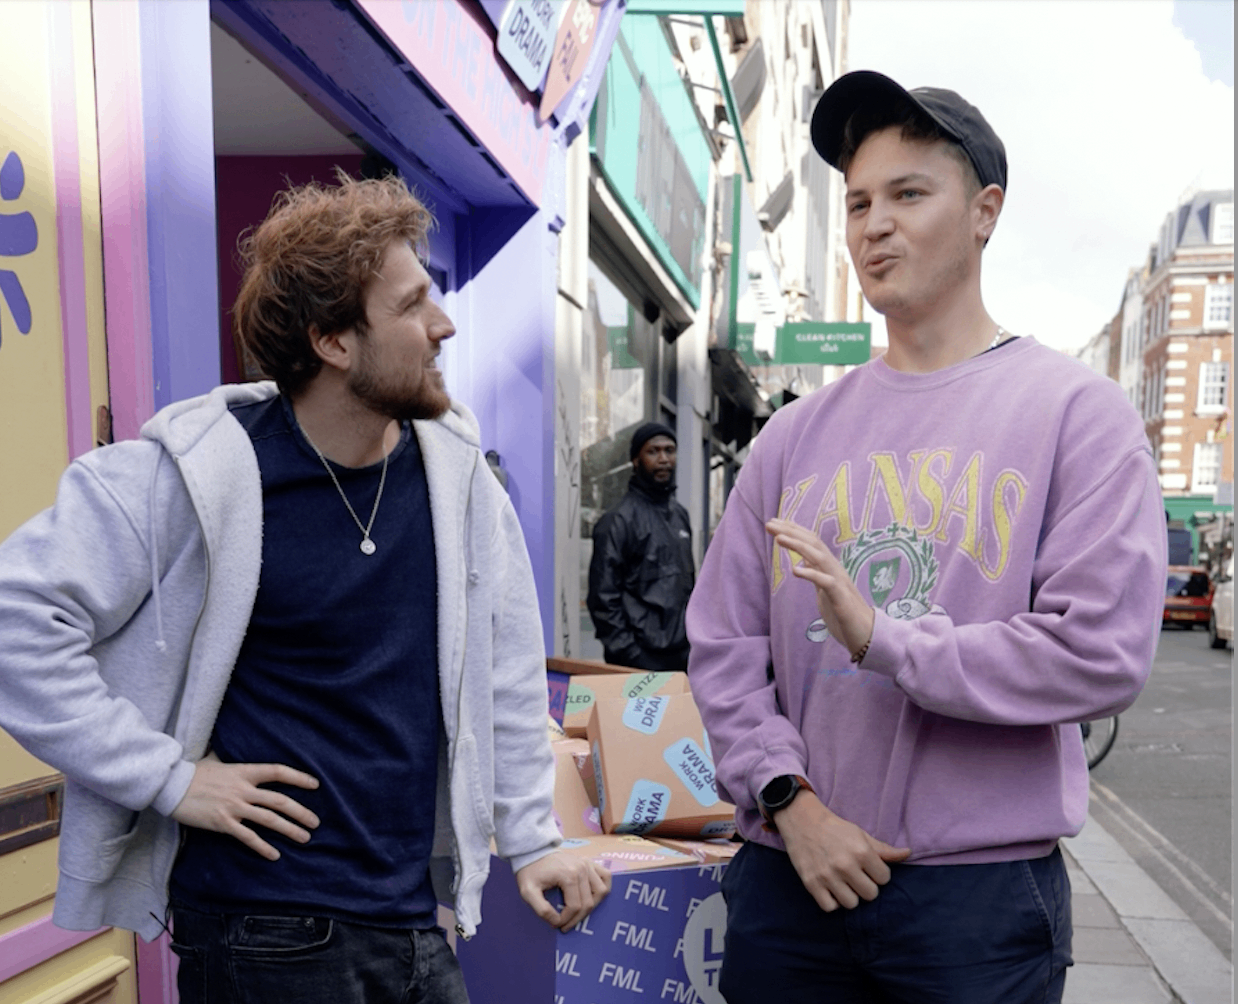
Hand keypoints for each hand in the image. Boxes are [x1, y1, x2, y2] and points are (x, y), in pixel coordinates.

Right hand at [170, 751, 320, 860]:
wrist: (171, 786)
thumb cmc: (193, 772)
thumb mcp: (216, 760)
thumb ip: (229, 758)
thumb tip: (228, 748)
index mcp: (244, 771)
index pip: (278, 772)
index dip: (299, 778)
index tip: (315, 784)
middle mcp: (243, 789)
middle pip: (280, 801)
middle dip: (301, 812)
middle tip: (316, 822)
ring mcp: (234, 807)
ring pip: (269, 820)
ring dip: (290, 830)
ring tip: (305, 838)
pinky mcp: (223, 823)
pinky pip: (248, 837)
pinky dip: (263, 847)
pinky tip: (275, 854)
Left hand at [516, 851, 611, 929]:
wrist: (533, 853)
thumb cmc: (530, 872)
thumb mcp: (527, 892)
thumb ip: (541, 909)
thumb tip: (556, 922)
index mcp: (568, 875)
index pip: (574, 907)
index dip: (566, 920)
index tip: (556, 925)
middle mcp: (582, 868)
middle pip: (588, 902)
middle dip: (577, 918)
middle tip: (565, 924)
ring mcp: (588, 864)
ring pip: (601, 892)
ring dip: (592, 906)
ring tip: (579, 912)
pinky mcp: (590, 862)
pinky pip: (605, 877)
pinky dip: (603, 888)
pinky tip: (592, 897)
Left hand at [766, 518, 874, 656]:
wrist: (867, 635)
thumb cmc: (844, 613)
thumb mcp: (824, 590)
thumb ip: (816, 574)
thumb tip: (803, 561)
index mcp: (829, 568)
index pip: (811, 542)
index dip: (793, 531)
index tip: (773, 523)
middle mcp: (834, 570)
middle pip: (813, 544)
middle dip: (791, 532)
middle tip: (769, 524)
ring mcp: (839, 583)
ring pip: (820, 557)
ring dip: (799, 546)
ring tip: (779, 538)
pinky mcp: (841, 599)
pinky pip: (827, 583)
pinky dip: (812, 574)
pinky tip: (795, 570)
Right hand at [776, 791, 909, 911]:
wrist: (802, 821)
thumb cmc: (835, 828)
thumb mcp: (861, 834)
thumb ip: (884, 849)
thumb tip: (908, 853)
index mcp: (861, 851)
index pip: (884, 878)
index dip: (878, 874)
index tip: (868, 868)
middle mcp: (845, 865)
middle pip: (870, 894)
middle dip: (866, 886)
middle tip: (856, 876)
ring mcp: (827, 876)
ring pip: (852, 904)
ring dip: (849, 895)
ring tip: (843, 883)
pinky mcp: (811, 884)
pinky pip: (830, 907)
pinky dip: (832, 901)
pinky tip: (831, 889)